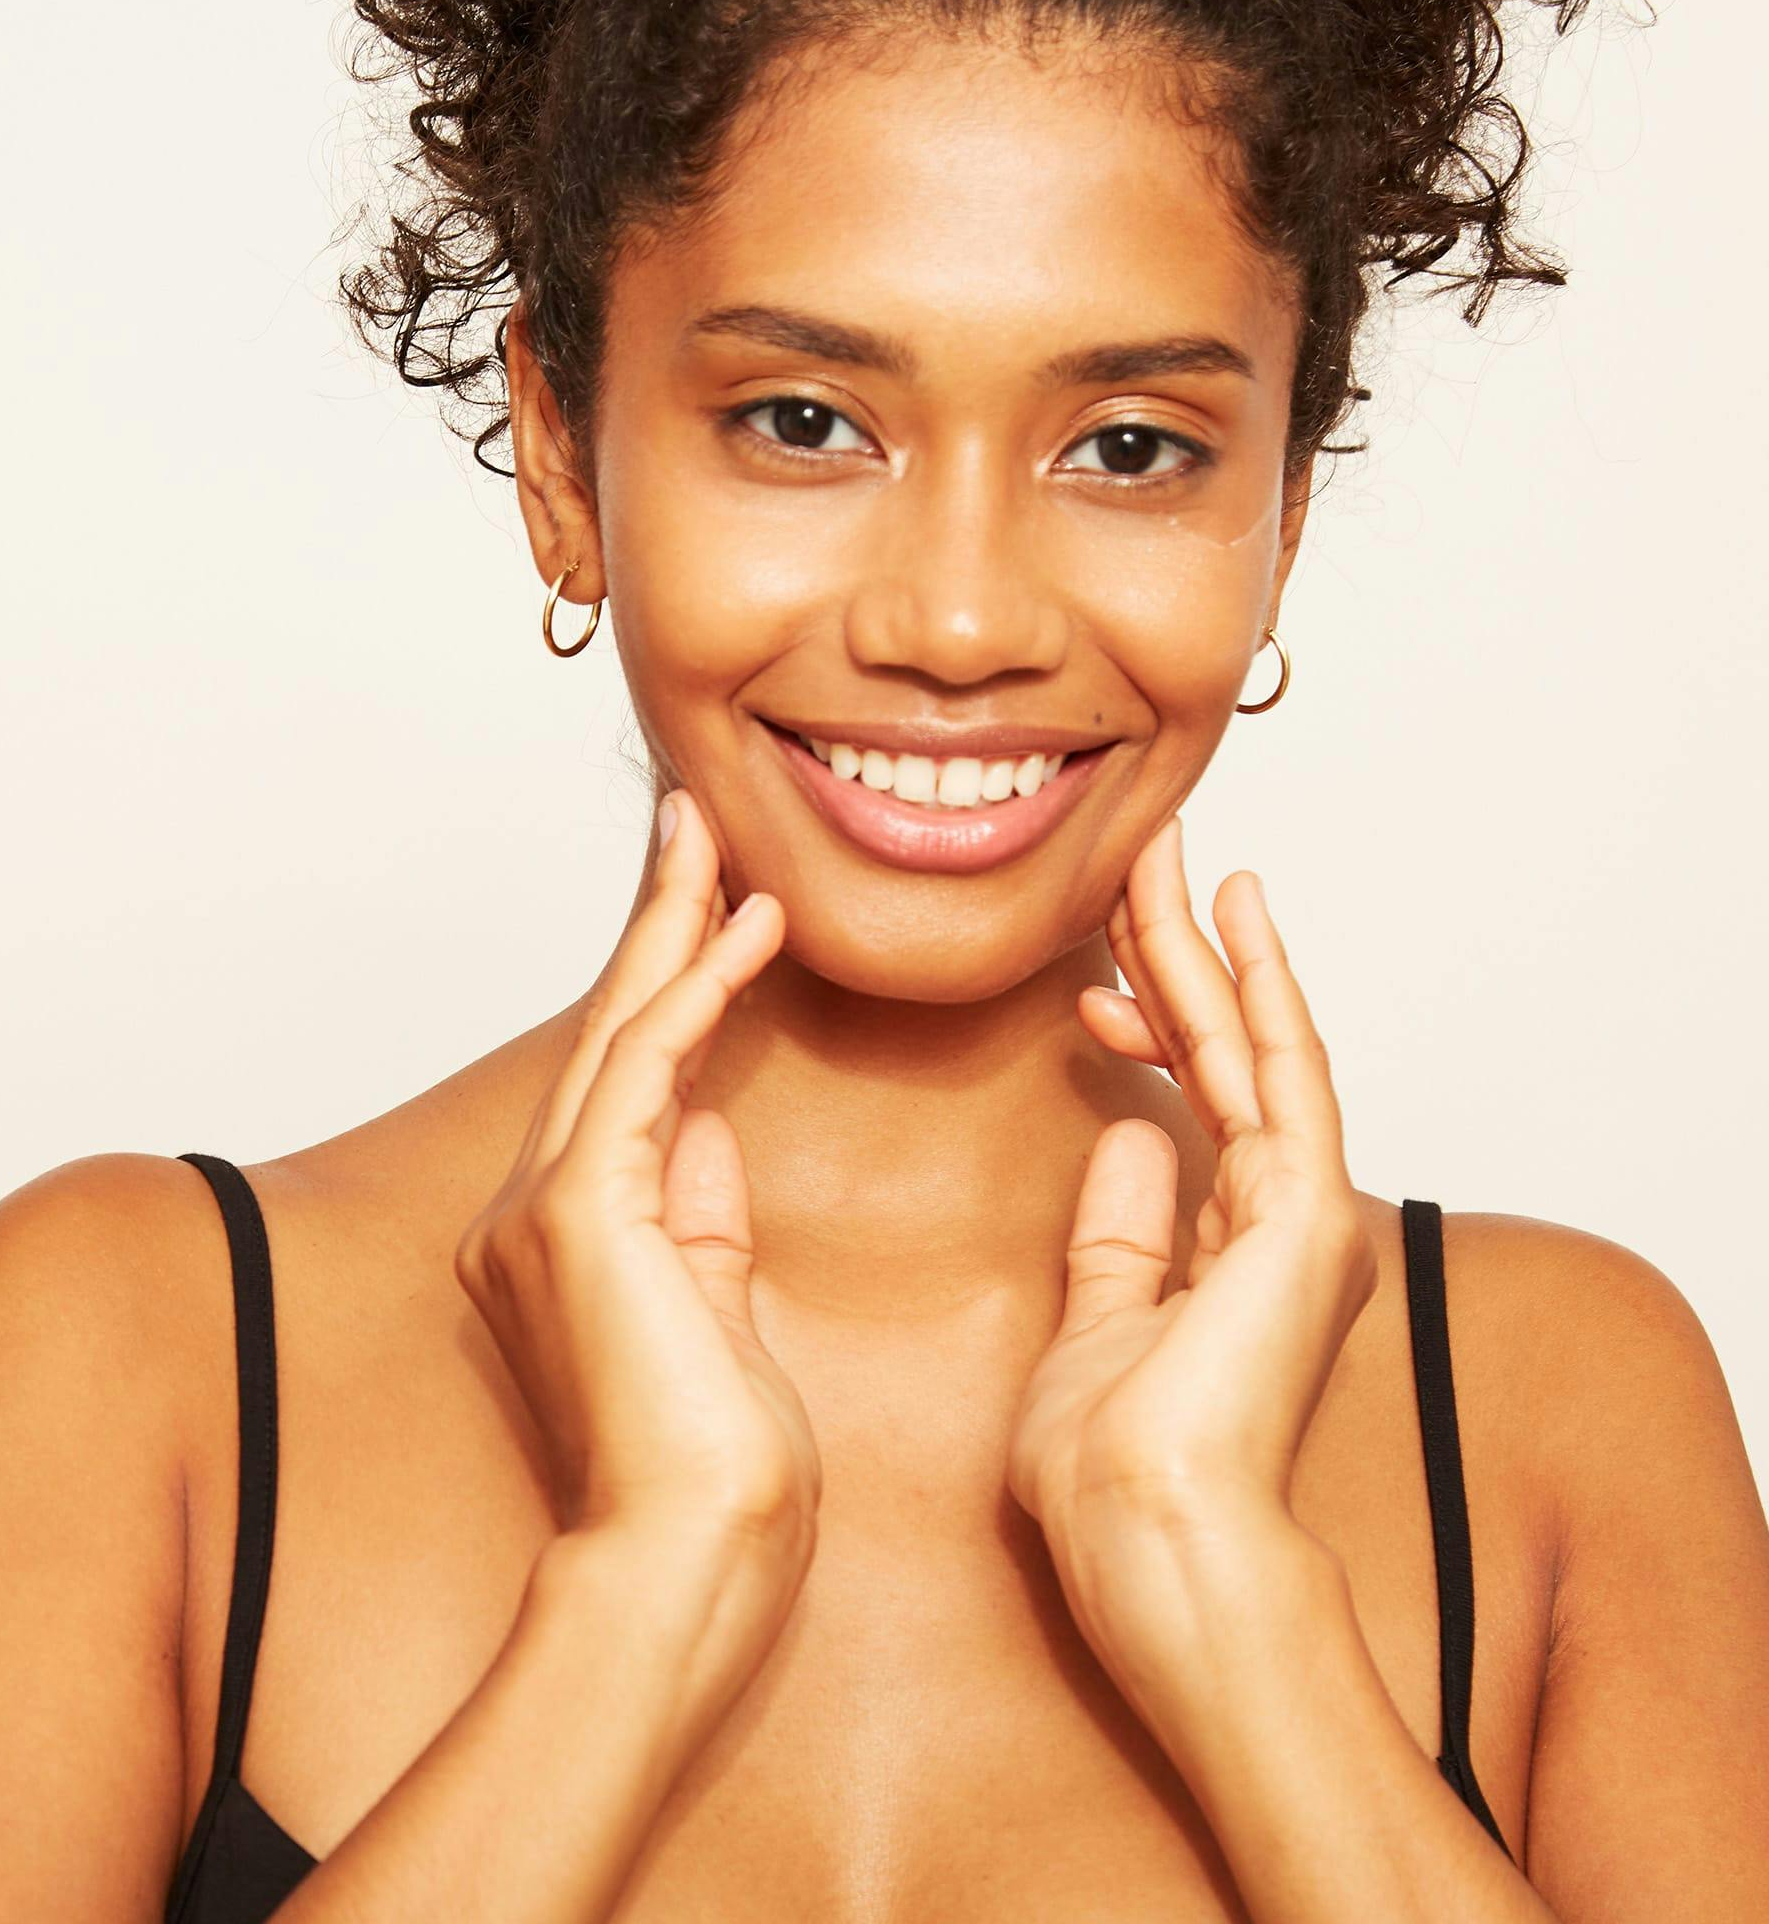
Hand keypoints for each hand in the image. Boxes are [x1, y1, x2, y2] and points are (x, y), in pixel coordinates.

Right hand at [454, 788, 820, 1583]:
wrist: (687, 1563)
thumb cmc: (713, 1468)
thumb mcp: (716, 1311)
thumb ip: (699, 1217)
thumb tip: (708, 1128)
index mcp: (561, 1238)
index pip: (623, 1078)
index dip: (664, 982)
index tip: (710, 907)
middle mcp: (530, 1211)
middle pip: (606, 1033)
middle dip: (656, 923)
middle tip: (692, 826)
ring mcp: (543, 1209)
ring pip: (616, 1032)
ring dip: (672, 930)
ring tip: (717, 845)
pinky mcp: (582, 1212)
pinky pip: (645, 1071)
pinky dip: (694, 992)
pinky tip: (745, 931)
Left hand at [1005, 812, 1376, 1559]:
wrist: (1144, 1536)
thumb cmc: (1111, 1468)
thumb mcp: (1096, 1324)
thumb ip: (1121, 1235)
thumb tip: (1129, 1140)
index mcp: (1236, 1253)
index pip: (1197, 1107)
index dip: (1145, 1033)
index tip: (1086, 991)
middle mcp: (1282, 1222)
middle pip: (1226, 1056)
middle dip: (1179, 955)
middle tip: (1145, 861)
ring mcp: (1301, 1213)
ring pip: (1250, 1043)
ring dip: (1207, 945)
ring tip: (1175, 854)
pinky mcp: (1304, 1208)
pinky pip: (1281, 1067)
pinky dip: (1260, 983)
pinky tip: (1237, 910)